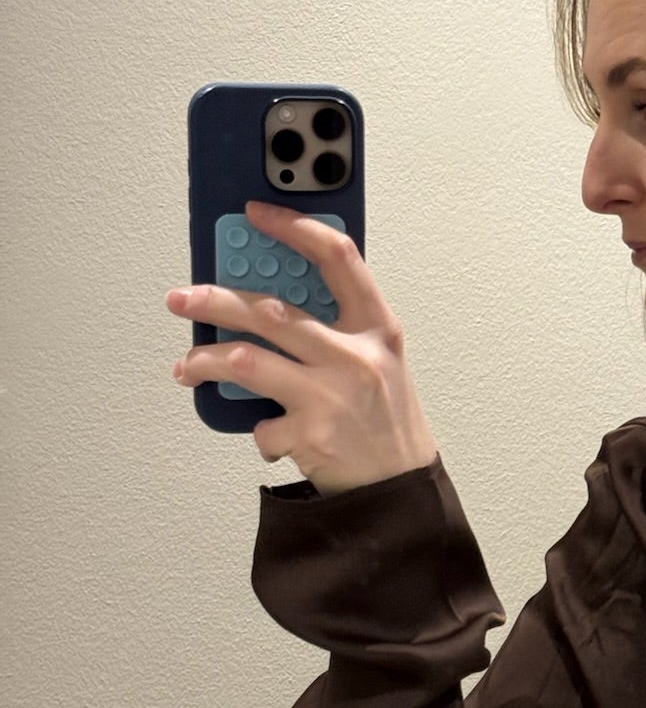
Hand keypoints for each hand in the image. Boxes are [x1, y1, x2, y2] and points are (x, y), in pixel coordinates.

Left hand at [167, 199, 439, 496]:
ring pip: (245, 360)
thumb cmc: (388, 424)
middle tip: (182, 298)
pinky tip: (270, 436)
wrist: (401, 492)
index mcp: (377, 329)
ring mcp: (330, 394)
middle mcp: (355, 356)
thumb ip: (338, 330)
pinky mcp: (309, 433)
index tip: (257, 214)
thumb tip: (268, 307)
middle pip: (270, 310)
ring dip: (204, 362)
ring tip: (186, 367)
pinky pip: (260, 424)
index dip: (294, 228)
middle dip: (214, 300)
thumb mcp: (380, 364)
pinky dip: (258, 431)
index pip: (338, 258)